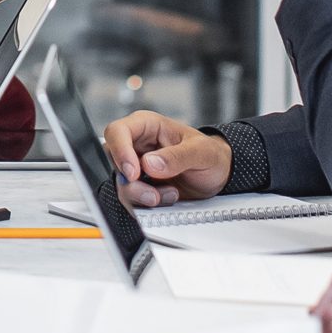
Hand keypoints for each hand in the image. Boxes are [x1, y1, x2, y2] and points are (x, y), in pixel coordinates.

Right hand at [103, 110, 232, 207]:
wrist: (218, 175)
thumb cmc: (210, 155)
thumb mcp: (201, 152)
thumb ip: (177, 156)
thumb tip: (149, 163)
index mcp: (147, 126)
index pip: (117, 132)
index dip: (120, 151)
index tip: (134, 173)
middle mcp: (137, 146)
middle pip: (113, 162)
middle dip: (131, 183)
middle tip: (153, 194)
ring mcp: (138, 169)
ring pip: (121, 185)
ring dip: (142, 197)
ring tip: (170, 195)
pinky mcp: (141, 189)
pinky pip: (132, 200)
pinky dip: (148, 205)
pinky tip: (169, 198)